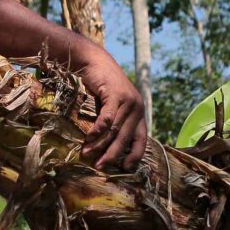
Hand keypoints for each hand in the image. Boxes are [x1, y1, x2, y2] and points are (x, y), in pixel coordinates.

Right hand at [77, 50, 147, 170]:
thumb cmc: (102, 86)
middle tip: (100, 166)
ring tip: (87, 154)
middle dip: (112, 155)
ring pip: (114, 131)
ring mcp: (128, 101)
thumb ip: (116, 122)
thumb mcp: (113, 106)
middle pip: (125, 138)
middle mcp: (137, 108)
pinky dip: (97, 131)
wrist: (94, 61)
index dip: (135, 155)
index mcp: (139, 113)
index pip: (142, 139)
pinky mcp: (115, 95)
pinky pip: (106, 119)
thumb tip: (109, 147)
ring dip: (99, 145)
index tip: (126, 168)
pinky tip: (88, 139)